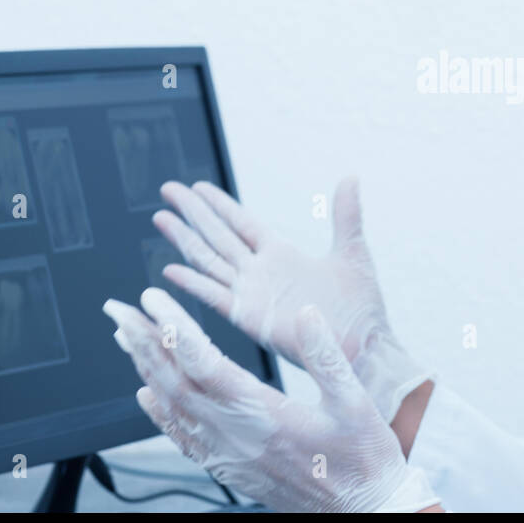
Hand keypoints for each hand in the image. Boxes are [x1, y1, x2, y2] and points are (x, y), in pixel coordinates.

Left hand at [103, 287, 440, 512]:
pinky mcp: (233, 470)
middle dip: (143, 343)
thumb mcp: (356, 402)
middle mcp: (238, 438)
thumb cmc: (364, 460)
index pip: (203, 364)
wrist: (364, 513)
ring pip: (173, 409)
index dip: (173, 330)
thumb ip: (326, 356)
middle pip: (174, 383)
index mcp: (265, 415)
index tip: (152, 300)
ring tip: (125, 339)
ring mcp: (231, 457)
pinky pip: (184, 440)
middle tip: (118, 310)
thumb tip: (305, 313)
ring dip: (145, 370)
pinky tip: (147, 396)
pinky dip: (159, 414)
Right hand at [151, 177, 431, 422]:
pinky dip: (193, 283)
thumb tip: (351, 176)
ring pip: (209, 260)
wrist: (363, 346)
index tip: (196, 187)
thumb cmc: (361, 307)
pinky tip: (170, 270)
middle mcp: (261, 271)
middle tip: (167, 190)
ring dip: (185, 239)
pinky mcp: (249, 317)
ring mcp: (252, 294)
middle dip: (192, 213)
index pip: (242, 222)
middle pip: (218, 235)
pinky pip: (215, 296)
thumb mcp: (352, 251)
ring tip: (160, 218)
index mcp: (282, 253)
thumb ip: (346, 214)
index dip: (219, 205)